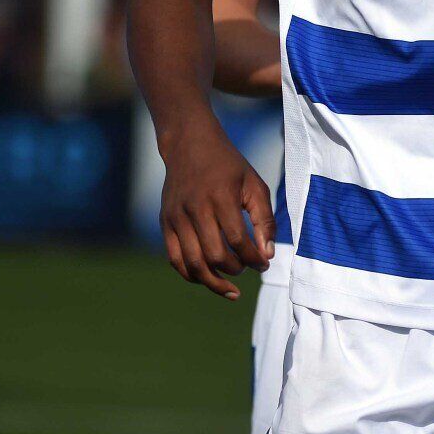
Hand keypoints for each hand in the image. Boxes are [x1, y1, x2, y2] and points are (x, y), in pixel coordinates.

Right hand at [158, 126, 274, 299]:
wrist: (190, 145)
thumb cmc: (229, 167)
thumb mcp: (254, 184)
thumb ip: (264, 219)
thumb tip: (267, 254)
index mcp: (220, 196)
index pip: (237, 240)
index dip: (253, 258)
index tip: (264, 263)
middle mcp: (195, 208)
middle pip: (214, 255)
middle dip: (235, 269)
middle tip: (247, 268)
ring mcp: (176, 217)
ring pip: (193, 264)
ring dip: (214, 281)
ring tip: (232, 288)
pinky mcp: (166, 223)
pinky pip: (175, 260)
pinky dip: (192, 275)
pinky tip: (209, 278)